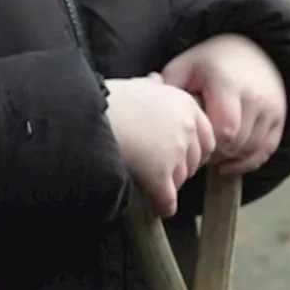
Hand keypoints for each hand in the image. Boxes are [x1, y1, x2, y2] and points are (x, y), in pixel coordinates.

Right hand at [105, 74, 215, 216]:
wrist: (81, 116)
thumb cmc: (103, 100)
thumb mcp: (135, 84)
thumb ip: (152, 87)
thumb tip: (156, 81)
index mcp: (185, 103)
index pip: (207, 137)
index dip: (191, 150)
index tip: (175, 155)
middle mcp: (186, 127)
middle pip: (196, 161)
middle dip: (180, 168)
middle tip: (160, 170)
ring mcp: (175, 151)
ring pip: (181, 180)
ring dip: (167, 184)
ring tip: (147, 180)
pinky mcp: (160, 174)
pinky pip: (168, 200)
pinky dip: (163, 206)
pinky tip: (157, 208)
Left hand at [161, 34, 286, 174]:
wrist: (253, 50)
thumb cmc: (212, 62)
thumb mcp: (185, 66)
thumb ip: (169, 89)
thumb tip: (156, 115)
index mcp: (229, 84)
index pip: (224, 131)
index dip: (206, 145)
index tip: (190, 143)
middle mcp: (256, 98)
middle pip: (236, 144)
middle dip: (215, 154)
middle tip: (197, 153)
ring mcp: (272, 109)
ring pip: (250, 149)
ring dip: (229, 158)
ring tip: (210, 156)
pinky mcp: (279, 119)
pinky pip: (265, 151)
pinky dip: (247, 162)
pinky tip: (228, 165)